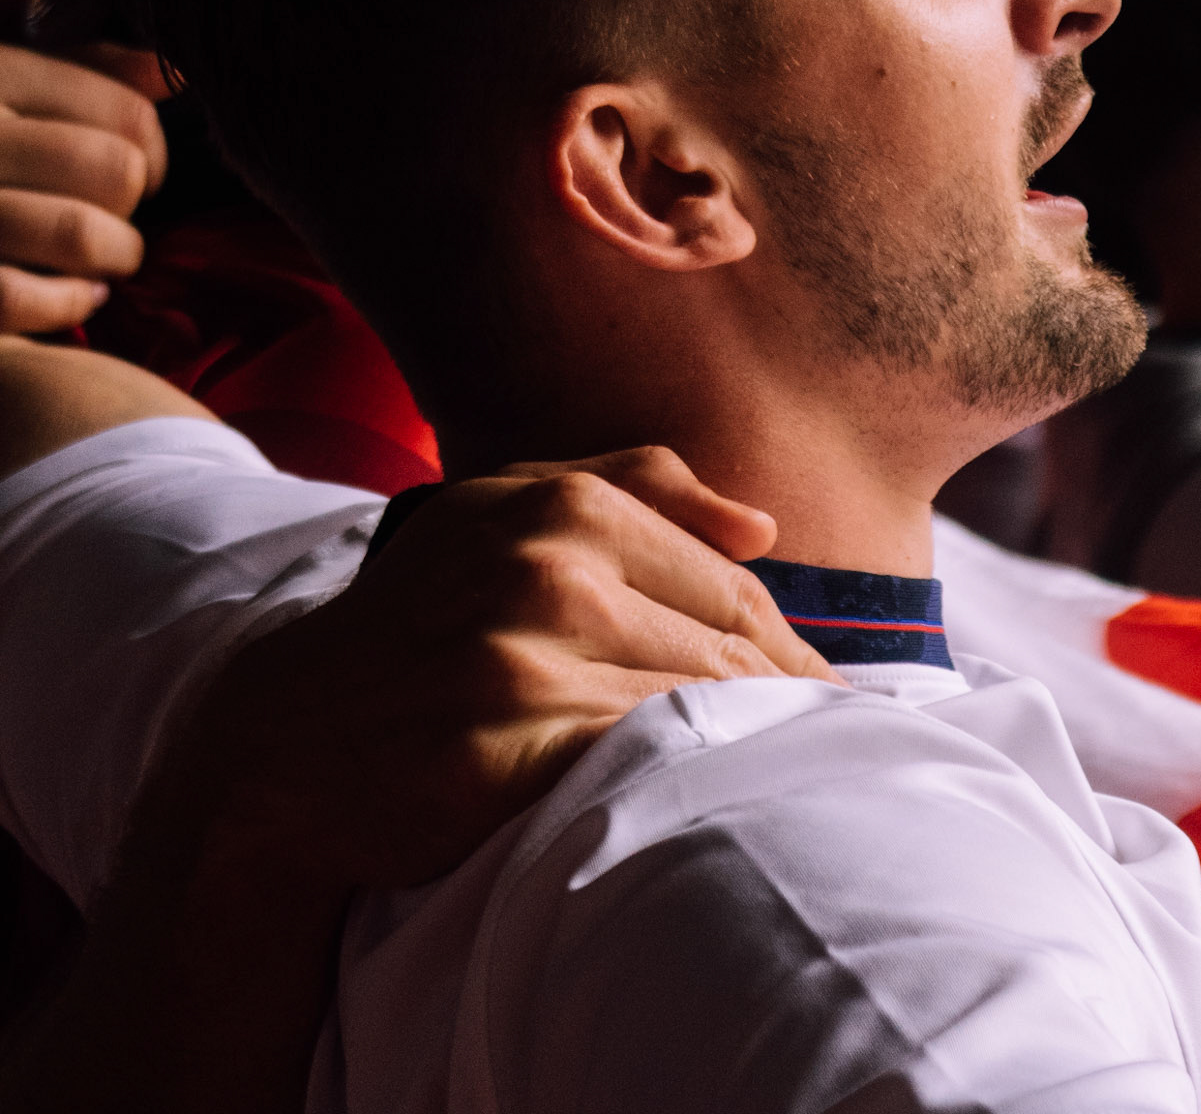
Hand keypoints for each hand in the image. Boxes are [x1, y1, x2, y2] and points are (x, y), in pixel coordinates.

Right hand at [0, 44, 166, 332]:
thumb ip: (86, 72)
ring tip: (109, 260)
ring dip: (115, 256)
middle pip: (112, 171)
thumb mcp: (4, 78)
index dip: (156, 151)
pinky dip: (67, 304)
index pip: (125, 114)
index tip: (145, 172)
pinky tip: (79, 297)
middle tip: (119, 218)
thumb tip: (170, 76)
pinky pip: (22, 297)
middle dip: (133, 205)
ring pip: (78, 234)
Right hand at [3, 444, 833, 1113]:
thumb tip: (763, 525)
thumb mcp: (506, 510)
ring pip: (689, 711)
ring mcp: (518, 662)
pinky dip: (671, 788)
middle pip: (723, 650)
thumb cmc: (422, 617)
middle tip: (822, 748)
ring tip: (772, 778)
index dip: (789, 648)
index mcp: (564, 504)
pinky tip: (689, 802)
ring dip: (740, 749)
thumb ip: (637, 485)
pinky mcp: (495, 752)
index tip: (821, 693)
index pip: (732, 585)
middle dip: (782, 704)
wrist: (290, 737)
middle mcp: (546, 570)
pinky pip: (626, 770)